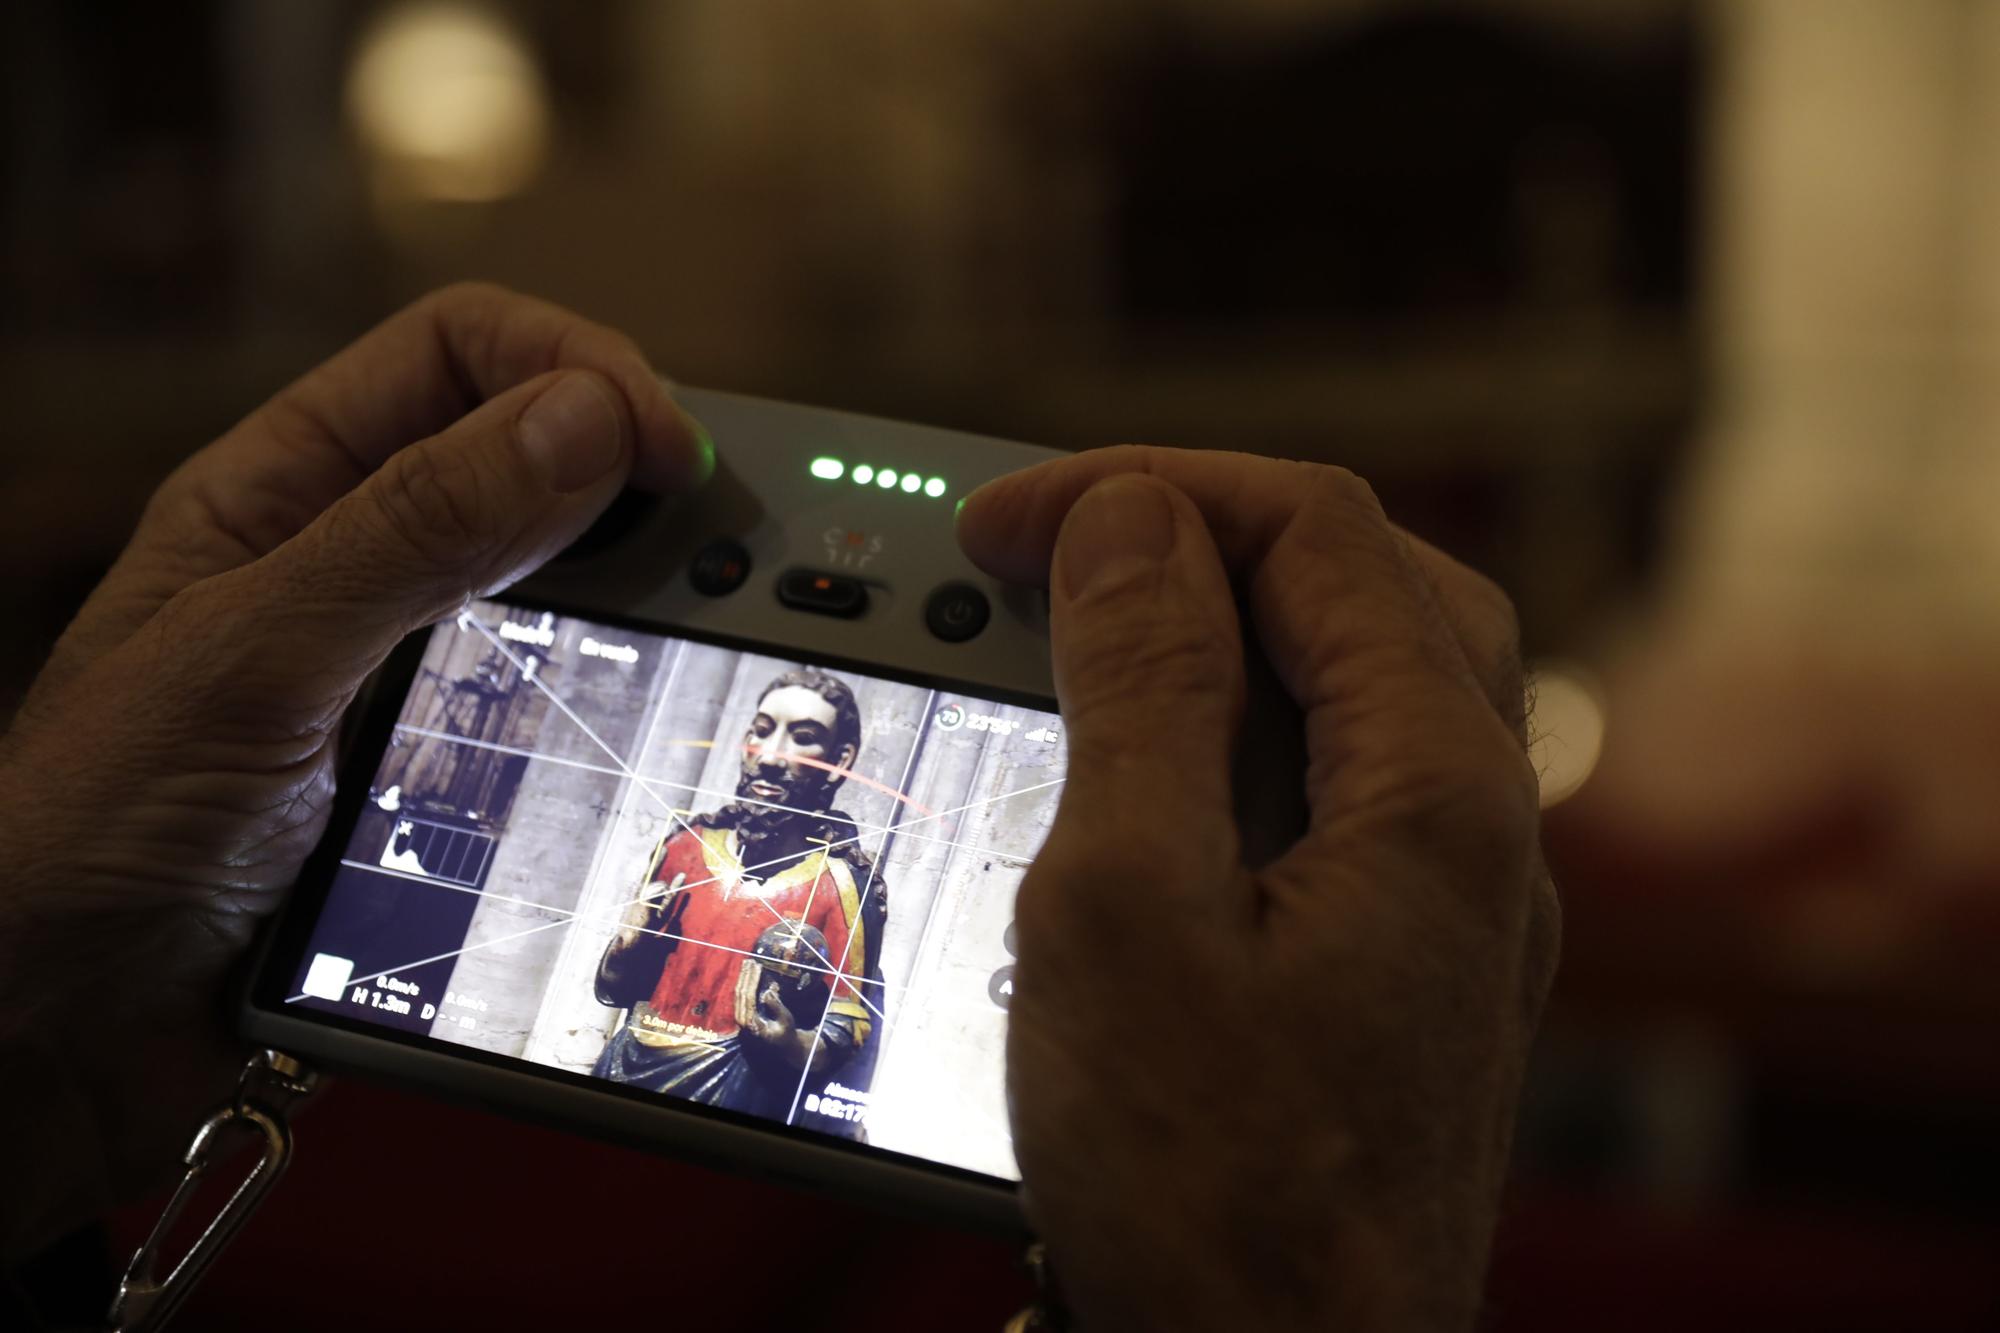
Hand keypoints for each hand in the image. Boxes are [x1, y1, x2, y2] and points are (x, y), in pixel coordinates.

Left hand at [0, 283, 708, 1257]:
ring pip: (563, 579)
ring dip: (650, 587)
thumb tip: (586, 421)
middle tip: (735, 541)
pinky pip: (558, 695)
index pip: (462, 352)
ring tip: (729, 618)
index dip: (577, 368)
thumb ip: (416, 533)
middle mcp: (356, 558)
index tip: (670, 450)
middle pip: (534, 454)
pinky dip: (627, 686)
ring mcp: (402, 664)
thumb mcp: (255, 656)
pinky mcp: (437, 768)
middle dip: (641, 474)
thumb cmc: (88, 827)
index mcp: (287, 486)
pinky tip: (663, 703)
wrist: (51, 1029)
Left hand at [734, 964, 797, 1041]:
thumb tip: (767, 992)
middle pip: (741, 993)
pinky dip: (743, 983)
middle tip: (751, 960)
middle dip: (746, 975)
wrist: (782, 1044)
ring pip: (738, 993)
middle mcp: (742, 1021)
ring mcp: (740, 1017)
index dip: (752, 980)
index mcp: (752, 1024)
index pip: (749, 998)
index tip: (758, 967)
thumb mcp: (786, 1021)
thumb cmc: (786, 1032)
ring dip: (743, 977)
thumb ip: (776, 1007)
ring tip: (747, 963)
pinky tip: (746, 973)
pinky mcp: (742, 1014)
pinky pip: (740, 996)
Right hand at [958, 448, 1559, 1332]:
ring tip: (1097, 626)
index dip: (1148, 491)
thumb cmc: (1214, 1192)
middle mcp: (1477, 826)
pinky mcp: (1409, 958)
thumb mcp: (1127, 908)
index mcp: (1435, 787)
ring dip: (1231, 624)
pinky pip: (1349, 775)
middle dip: (1202, 533)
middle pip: (1366, 584)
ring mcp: (1454, 897)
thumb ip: (1143, 688)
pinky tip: (1159, 762)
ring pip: (1367, 676)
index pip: (1315, 534)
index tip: (1003, 527)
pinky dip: (1248, 724)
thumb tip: (1131, 523)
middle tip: (1057, 550)